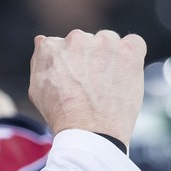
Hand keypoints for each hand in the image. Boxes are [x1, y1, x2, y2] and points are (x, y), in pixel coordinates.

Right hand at [28, 29, 145, 146]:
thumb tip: (42, 41)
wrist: (89, 131)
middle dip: (89, 57)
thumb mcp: (36, 88)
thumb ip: (40, 60)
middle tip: (92, 83)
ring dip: (109, 55)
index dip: (70, 62)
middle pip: (86, 41)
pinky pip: (134, 42)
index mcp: (51, 46)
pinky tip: (126, 72)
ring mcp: (103, 42)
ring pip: (108, 40)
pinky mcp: (128, 50)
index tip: (75, 78)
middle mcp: (75, 38)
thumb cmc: (62, 114)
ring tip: (109, 82)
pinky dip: (132, 54)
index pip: (62, 44)